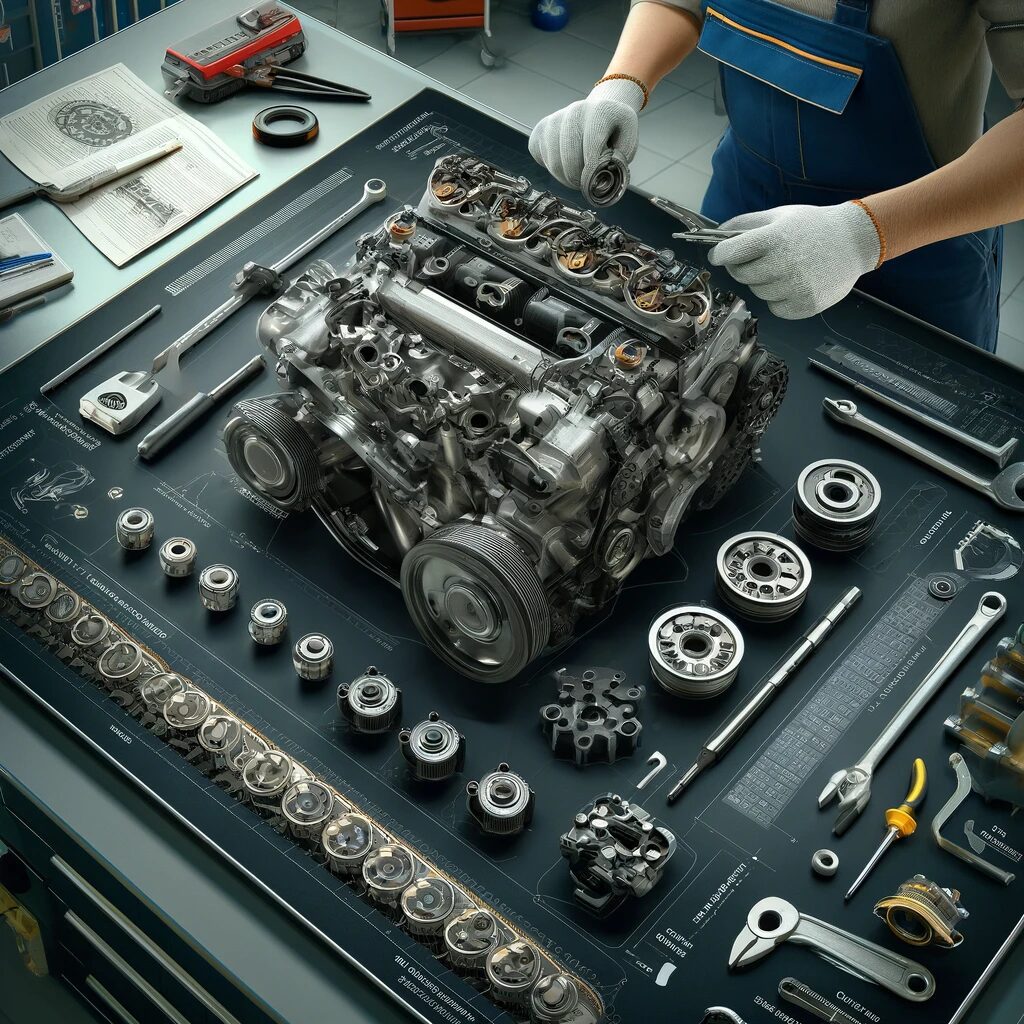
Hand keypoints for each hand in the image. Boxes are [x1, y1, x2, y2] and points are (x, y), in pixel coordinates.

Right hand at [529, 79, 643, 189]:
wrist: (601, 112)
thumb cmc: (615, 131)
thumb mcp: (629, 141)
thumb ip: (620, 159)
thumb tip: (600, 174)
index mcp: (601, 111)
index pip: (591, 150)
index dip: (592, 174)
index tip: (595, 183)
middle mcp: (575, 110)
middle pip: (569, 160)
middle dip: (578, 181)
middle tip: (586, 184)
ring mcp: (555, 119)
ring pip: (554, 164)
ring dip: (565, 178)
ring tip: (577, 175)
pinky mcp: (540, 129)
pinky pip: (540, 158)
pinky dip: (551, 169)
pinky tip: (564, 163)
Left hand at [707, 203, 881, 318]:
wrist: (855, 240)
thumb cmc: (814, 227)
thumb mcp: (779, 216)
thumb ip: (745, 223)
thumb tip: (717, 234)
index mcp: (775, 238)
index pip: (732, 252)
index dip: (720, 254)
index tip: (718, 255)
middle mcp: (784, 264)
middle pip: (742, 276)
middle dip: (743, 268)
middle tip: (757, 259)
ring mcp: (796, 287)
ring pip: (758, 292)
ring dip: (764, 282)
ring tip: (784, 267)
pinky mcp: (805, 305)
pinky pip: (775, 308)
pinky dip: (779, 298)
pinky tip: (793, 282)